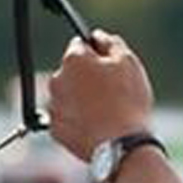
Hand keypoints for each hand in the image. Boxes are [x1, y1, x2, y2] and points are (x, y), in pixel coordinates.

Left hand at [47, 30, 154, 161]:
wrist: (122, 146)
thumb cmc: (127, 101)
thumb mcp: (128, 62)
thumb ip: (110, 42)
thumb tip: (97, 36)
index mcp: (73, 60)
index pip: (80, 46)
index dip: (96, 54)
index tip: (108, 67)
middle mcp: (57, 80)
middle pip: (71, 71)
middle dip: (86, 77)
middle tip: (110, 92)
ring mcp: (53, 106)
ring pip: (67, 95)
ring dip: (80, 99)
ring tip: (104, 112)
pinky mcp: (55, 129)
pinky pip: (66, 117)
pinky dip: (77, 119)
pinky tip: (95, 125)